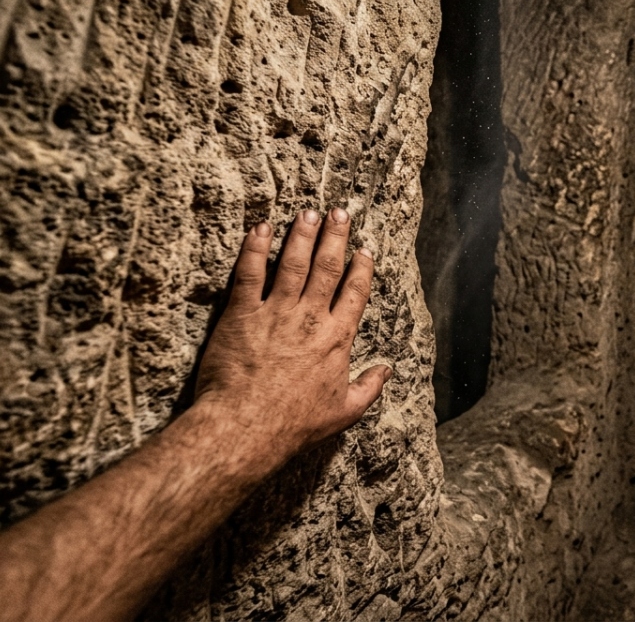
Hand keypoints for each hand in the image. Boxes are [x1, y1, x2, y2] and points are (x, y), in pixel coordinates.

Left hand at [193, 208, 389, 470]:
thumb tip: (386, 370)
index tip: (364, 250)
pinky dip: (255, 248)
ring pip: (293, 264)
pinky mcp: (242, 315)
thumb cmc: (295, 425)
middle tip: (339, 213)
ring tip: (308, 212)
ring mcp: (276, 313)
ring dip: (301, 235)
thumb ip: (369, 388)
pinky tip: (260, 228)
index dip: (361, 269)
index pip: (355, 293)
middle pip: (327, 268)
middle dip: (335, 237)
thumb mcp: (344, 412)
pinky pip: (249, 274)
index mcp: (337, 339)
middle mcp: (310, 318)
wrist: (246, 427)